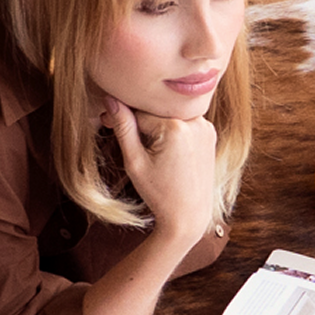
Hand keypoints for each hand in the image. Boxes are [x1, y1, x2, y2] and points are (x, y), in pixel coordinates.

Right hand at [102, 97, 218, 236]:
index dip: (121, 117)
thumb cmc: (160, 193)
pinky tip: (166, 151)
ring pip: (170, 115)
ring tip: (148, 148)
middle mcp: (195, 121)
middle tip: (123, 134)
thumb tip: (111, 99)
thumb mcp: (135, 162)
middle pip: (157, 110)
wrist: (190, 215)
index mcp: (175, 127)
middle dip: (139, 120)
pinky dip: (171, 130)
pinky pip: (184, 122)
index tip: (105, 121)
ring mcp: (206, 126)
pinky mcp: (210, 133)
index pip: (139, 111)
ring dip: (156, 124)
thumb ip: (124, 128)